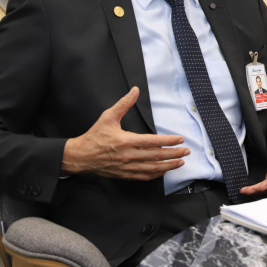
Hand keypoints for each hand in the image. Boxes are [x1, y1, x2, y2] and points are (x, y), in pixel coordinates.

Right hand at [62, 87, 188, 179]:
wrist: (80, 156)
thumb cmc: (94, 136)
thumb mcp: (108, 117)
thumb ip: (123, 104)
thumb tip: (135, 90)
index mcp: (125, 141)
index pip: (152, 142)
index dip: (168, 141)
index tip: (180, 139)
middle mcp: (128, 155)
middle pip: (156, 156)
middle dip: (173, 154)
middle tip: (186, 151)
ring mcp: (126, 167)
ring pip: (152, 168)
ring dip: (168, 166)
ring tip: (180, 162)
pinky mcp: (124, 174)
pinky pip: (143, 176)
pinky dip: (155, 174)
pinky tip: (164, 170)